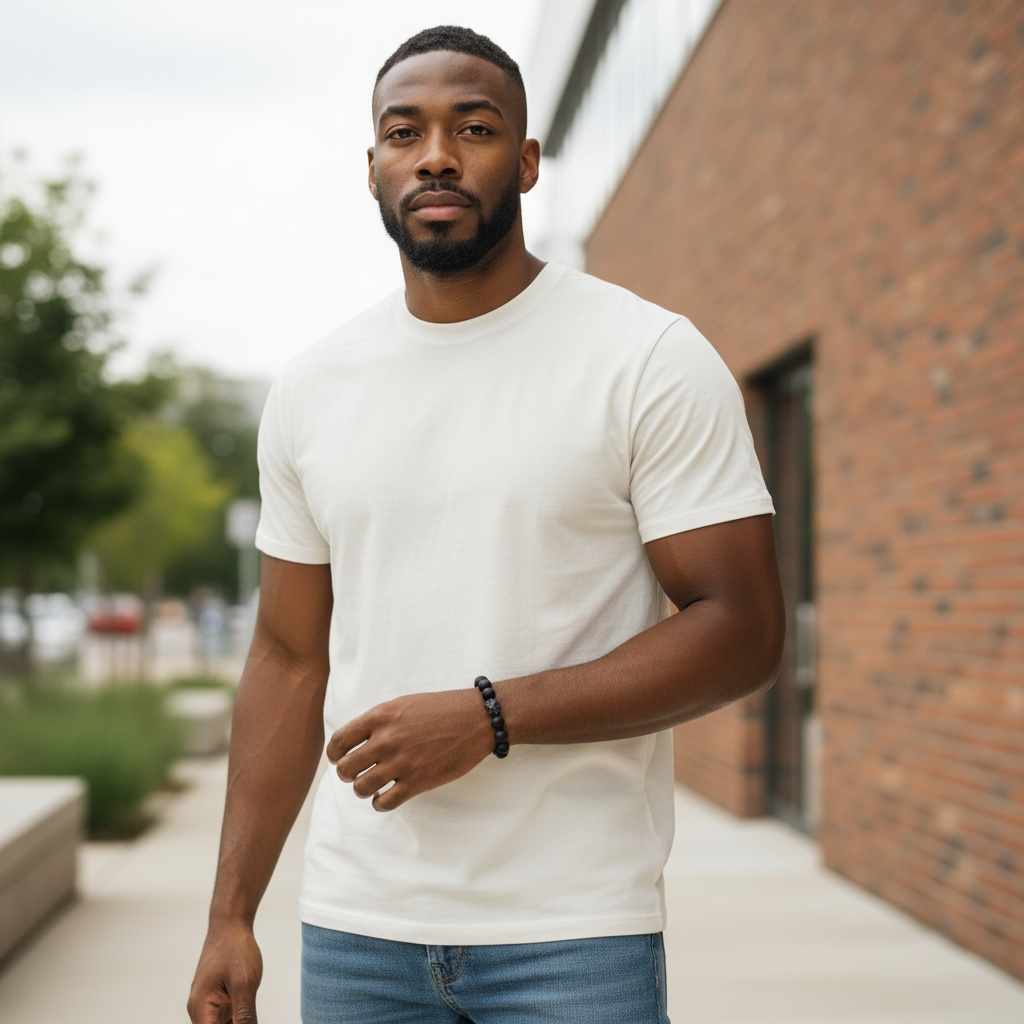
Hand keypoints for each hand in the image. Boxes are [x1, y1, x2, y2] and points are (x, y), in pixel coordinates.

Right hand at [187, 922, 262, 1023]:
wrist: (230, 924)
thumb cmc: (235, 949)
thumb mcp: (245, 984)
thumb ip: (245, 1015)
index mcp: (200, 1009)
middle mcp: (199, 1010)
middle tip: (250, 1020)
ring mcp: (207, 1005)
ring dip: (237, 1023)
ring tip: (250, 1017)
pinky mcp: (217, 999)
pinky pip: (225, 1020)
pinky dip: (237, 1021)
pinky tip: (249, 1019)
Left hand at [326, 689, 494, 811]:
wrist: (476, 718)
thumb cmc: (441, 708)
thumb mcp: (403, 704)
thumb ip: (378, 721)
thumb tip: (356, 740)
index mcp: (380, 717)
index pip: (339, 741)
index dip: (334, 753)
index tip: (339, 758)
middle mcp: (386, 740)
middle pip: (345, 768)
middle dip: (346, 773)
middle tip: (356, 773)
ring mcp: (401, 762)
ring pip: (361, 788)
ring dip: (362, 789)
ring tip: (371, 785)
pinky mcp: (417, 782)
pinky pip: (384, 802)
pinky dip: (379, 803)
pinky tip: (385, 796)